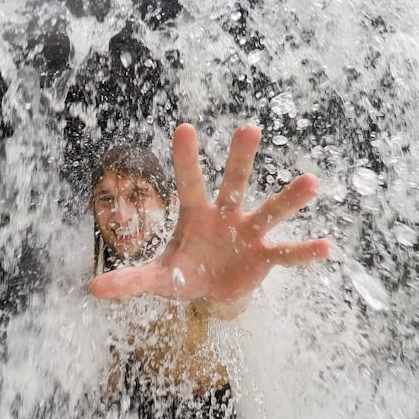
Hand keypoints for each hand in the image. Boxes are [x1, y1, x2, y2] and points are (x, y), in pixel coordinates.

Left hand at [90, 123, 330, 303]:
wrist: (213, 291)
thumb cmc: (184, 272)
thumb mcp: (158, 278)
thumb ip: (130, 280)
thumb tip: (93, 289)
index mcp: (195, 214)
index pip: (189, 182)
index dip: (186, 158)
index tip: (184, 127)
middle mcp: (226, 215)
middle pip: (235, 183)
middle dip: (241, 158)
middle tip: (249, 128)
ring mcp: (249, 234)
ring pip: (270, 211)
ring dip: (289, 199)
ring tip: (311, 182)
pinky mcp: (265, 257)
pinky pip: (286, 253)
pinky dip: (303, 253)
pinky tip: (326, 246)